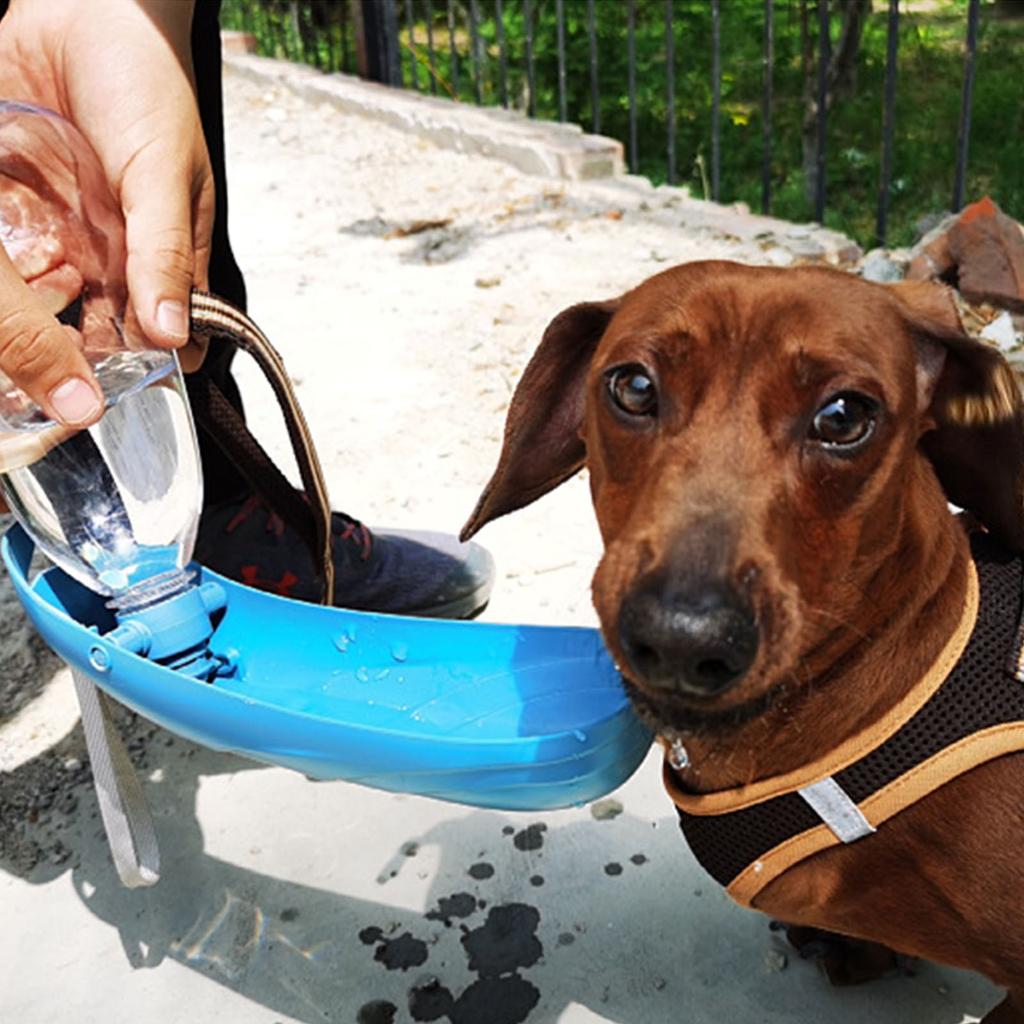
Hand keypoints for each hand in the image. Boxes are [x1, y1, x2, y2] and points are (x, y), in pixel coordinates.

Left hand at [0, 0, 211, 401]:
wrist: (82, 11)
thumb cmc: (147, 89)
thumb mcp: (166, 175)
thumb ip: (167, 253)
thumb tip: (174, 332)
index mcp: (164, 257)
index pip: (165, 333)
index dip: (148, 370)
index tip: (119, 400)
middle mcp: (115, 257)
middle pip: (102, 330)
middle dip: (81, 362)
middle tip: (57, 394)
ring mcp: (64, 238)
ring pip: (52, 305)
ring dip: (37, 331)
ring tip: (22, 369)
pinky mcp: (18, 213)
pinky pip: (13, 262)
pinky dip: (11, 287)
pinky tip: (6, 305)